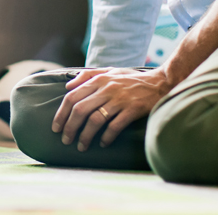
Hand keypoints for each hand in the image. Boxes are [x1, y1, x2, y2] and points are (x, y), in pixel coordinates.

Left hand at [51, 67, 171, 150]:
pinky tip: (102, 143)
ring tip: (81, 146)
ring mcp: (120, 99)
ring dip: (85, 136)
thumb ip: (88, 75)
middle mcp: (107, 88)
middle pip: (80, 110)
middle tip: (65, 140)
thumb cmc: (132, 79)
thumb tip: (68, 86)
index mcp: (99, 79)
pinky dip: (106, 137)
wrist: (161, 82)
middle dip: (69, 127)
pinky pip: (114, 126)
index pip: (72, 97)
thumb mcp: (110, 70)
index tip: (56, 127)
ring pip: (95, 119)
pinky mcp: (133, 109)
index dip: (61, 113)